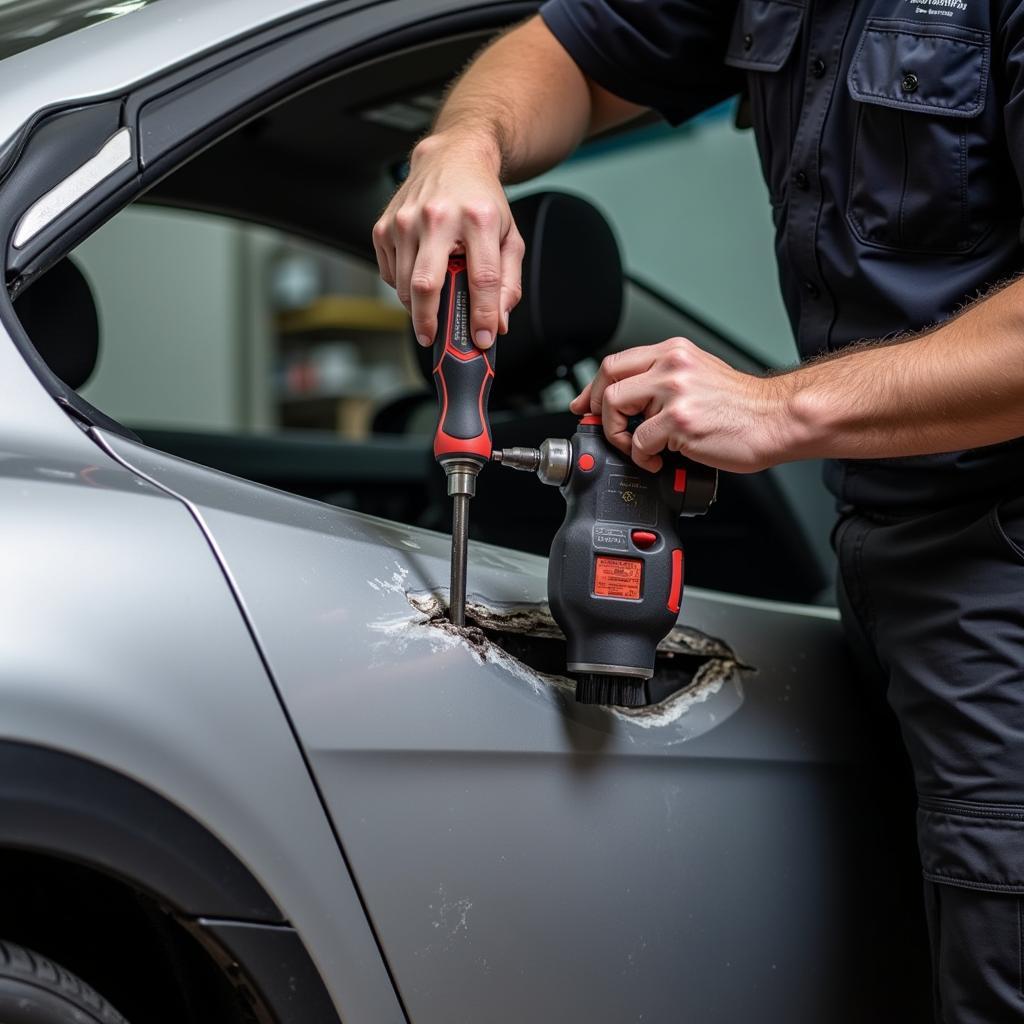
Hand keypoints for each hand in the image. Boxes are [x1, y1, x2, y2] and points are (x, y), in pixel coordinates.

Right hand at [372, 130, 524, 349]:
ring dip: (417, 308)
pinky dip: (404, 286)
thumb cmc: (481, 201)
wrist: (452, 157)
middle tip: (434, 340)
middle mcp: (437, 217)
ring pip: (405, 286)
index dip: (482, 315)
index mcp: (477, 219)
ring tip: (431, 309)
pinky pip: (391, 274)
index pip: (481, 278)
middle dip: (430, 322)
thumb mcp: (509, 237)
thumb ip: (508, 282)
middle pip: (428, 286)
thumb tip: (497, 323)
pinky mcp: (384, 226)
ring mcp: (405, 221)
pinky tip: (419, 275)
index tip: (482, 338)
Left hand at [569, 337, 790, 473]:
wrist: (778, 419)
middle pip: (608, 380)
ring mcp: (675, 391)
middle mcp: (672, 365)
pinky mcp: (679, 420)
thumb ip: (665, 380)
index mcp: (674, 353)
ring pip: (616, 408)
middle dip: (599, 410)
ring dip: (619, 435)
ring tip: (639, 448)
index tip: (586, 404)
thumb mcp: (700, 376)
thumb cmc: (744, 406)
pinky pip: (638, 441)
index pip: (616, 362)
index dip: (593, 387)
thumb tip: (631, 402)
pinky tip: (660, 460)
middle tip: (609, 429)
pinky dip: (642, 457)